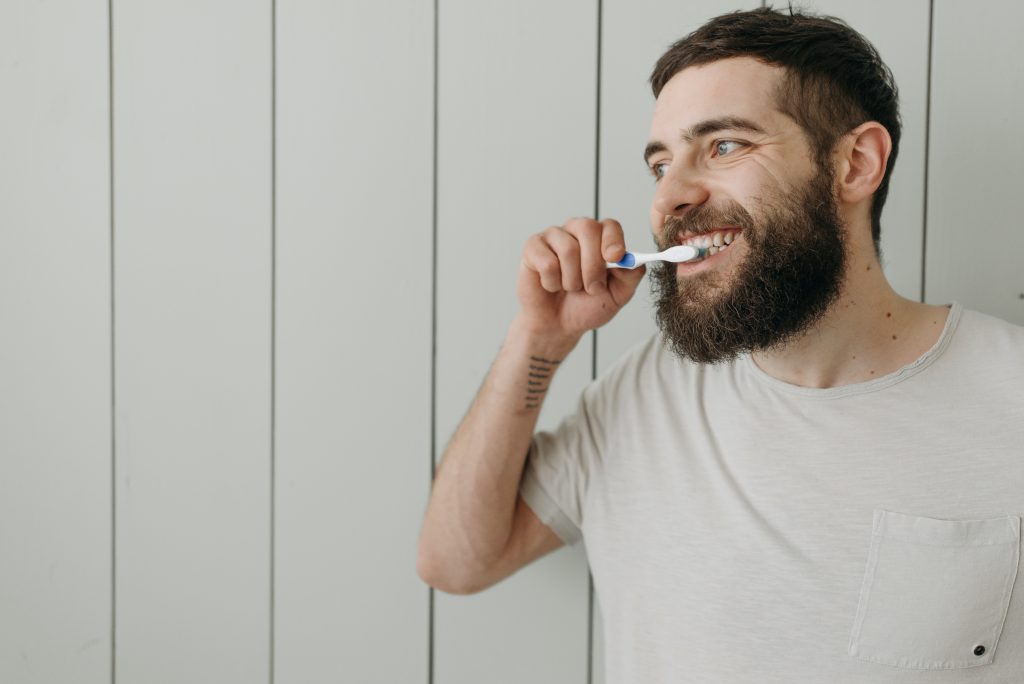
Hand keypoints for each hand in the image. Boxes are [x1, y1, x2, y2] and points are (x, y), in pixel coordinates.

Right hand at [516, 218, 645, 339]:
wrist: (558, 325)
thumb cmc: (586, 306)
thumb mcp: (617, 296)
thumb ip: (630, 277)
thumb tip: (635, 261)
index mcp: (600, 238)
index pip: (610, 225)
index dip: (613, 240)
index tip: (614, 259)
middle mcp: (576, 231)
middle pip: (588, 228)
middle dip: (593, 265)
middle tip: (592, 288)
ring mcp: (554, 237)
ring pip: (567, 249)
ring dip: (572, 280)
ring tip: (570, 288)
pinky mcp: (533, 248)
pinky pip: (547, 262)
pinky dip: (552, 282)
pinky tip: (551, 286)